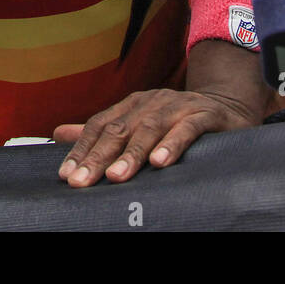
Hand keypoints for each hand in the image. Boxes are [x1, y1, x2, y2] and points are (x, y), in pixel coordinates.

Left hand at [54, 88, 256, 187]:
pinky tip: (160, 162)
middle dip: (99, 156)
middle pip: (120, 129)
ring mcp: (178, 106)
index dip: (82, 149)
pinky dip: (172, 144)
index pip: (101, 125)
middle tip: (81, 181)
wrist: (227, 107)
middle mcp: (151, 102)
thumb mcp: (137, 123)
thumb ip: (101, 131)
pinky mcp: (205, 116)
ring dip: (132, 153)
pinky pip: (187, 129)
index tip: (66, 175)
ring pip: (150, 128)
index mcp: (132, 104)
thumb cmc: (176, 121)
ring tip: (116, 177)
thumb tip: (57, 134)